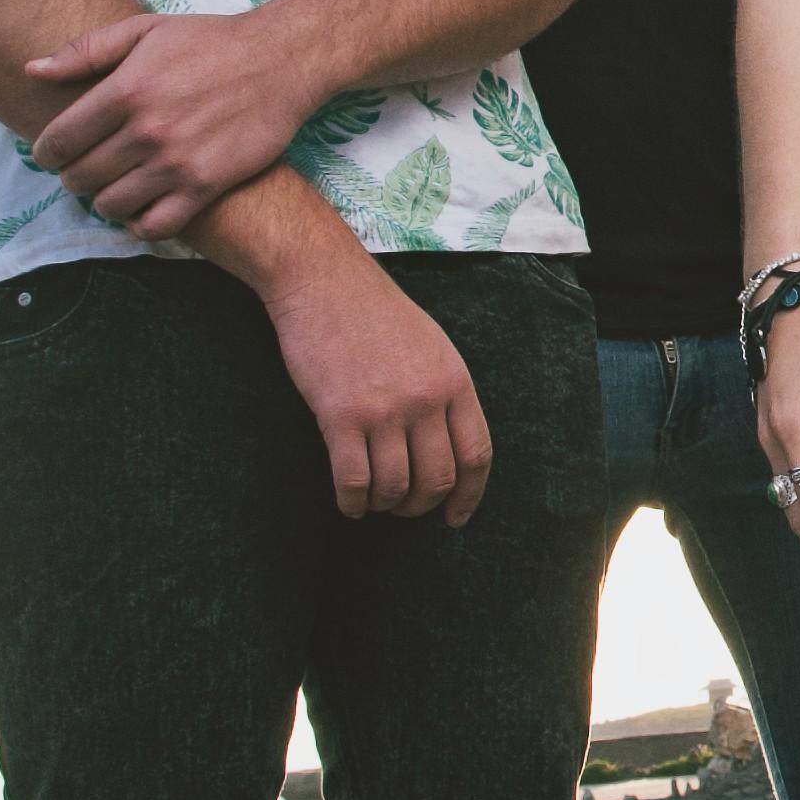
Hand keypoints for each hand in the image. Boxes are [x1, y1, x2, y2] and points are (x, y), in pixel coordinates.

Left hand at [28, 8, 317, 238]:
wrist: (280, 60)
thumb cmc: (210, 41)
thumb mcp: (144, 30)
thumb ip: (85, 51)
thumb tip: (31, 70)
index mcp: (124, 90)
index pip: (59, 140)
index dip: (47, 152)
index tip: (54, 153)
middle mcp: (145, 131)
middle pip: (80, 177)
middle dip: (74, 177)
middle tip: (85, 170)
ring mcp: (176, 163)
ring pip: (111, 206)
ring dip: (104, 201)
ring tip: (114, 187)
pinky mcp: (206, 185)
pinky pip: (155, 225)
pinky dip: (140, 224)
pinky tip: (143, 209)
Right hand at [259, 244, 493, 523]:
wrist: (324, 282)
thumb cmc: (376, 313)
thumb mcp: (433, 346)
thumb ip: (445, 393)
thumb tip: (448, 446)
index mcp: (454, 382)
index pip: (475, 455)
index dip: (468, 496)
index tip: (456, 517)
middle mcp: (425, 400)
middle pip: (436, 479)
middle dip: (421, 505)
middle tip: (404, 508)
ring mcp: (384, 410)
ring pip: (395, 487)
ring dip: (385, 505)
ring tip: (375, 501)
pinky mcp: (341, 417)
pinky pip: (354, 481)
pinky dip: (353, 503)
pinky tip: (350, 504)